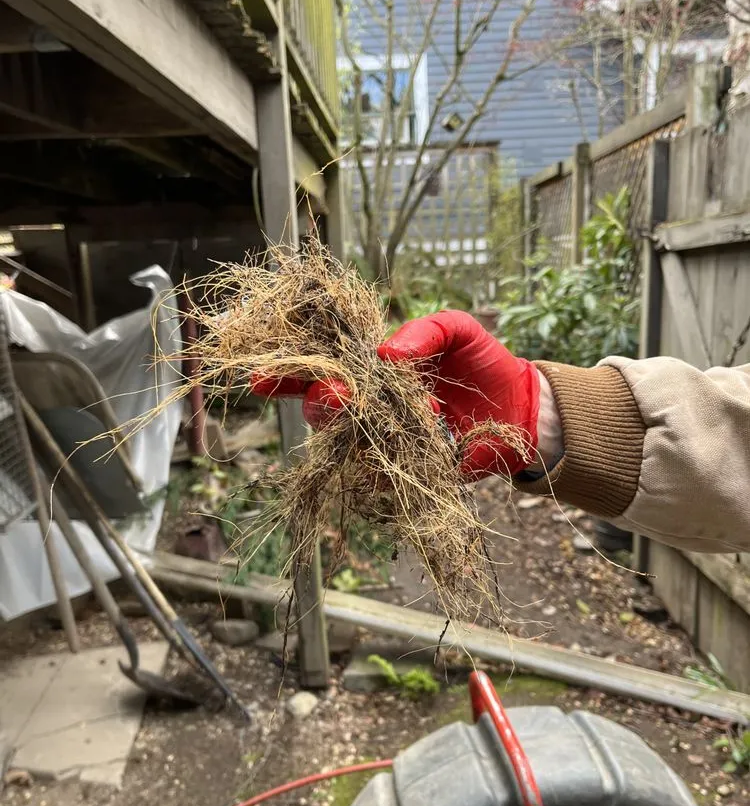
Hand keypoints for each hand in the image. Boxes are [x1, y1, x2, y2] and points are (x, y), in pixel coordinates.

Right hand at [253, 310, 560, 479]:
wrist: (518, 406)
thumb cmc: (481, 361)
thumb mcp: (457, 329)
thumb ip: (423, 331)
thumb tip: (385, 352)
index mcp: (370, 367)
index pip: (318, 369)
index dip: (286, 374)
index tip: (261, 379)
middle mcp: (368, 404)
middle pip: (321, 408)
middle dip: (319, 402)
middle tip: (335, 395)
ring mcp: (382, 438)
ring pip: (345, 443)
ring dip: (355, 431)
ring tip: (387, 410)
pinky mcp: (404, 468)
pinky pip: (377, 476)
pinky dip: (382, 466)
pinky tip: (408, 447)